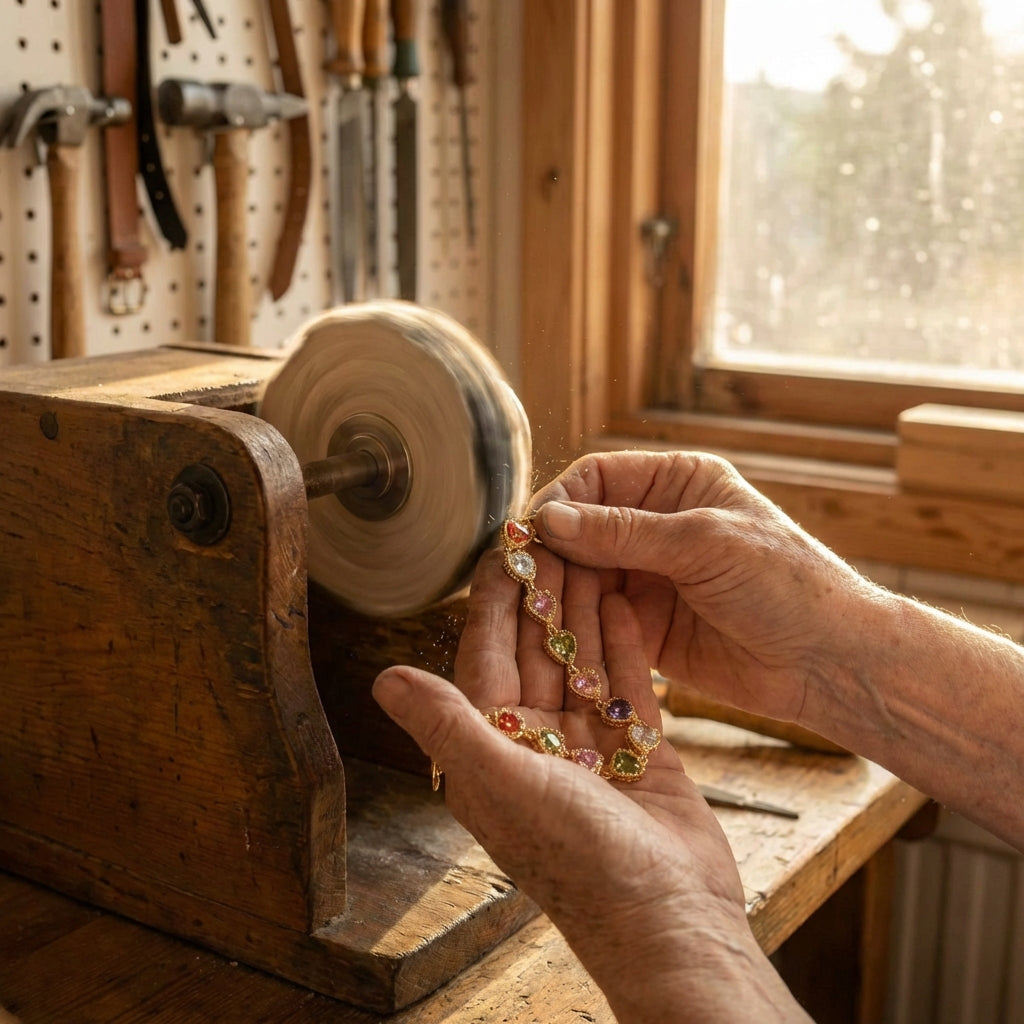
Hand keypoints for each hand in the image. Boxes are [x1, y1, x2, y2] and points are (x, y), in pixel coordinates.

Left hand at [373, 540, 801, 1020]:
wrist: (671, 920)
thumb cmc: (581, 863)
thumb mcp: (503, 785)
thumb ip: (446, 726)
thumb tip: (382, 678)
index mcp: (495, 749)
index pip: (488, 655)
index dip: (495, 598)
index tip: (503, 543)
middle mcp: (536, 744)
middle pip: (538, 650)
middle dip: (545, 591)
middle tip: (557, 532)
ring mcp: (591, 746)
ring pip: (583, 660)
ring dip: (587, 607)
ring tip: (595, 550)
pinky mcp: (638, 753)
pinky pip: (628, 685)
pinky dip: (626, 644)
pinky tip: (627, 599)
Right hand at [530, 451, 882, 726]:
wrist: (829, 662)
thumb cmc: (786, 584)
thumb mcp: (703, 544)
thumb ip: (623, 533)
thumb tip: (548, 519)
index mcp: (676, 484)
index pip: (596, 479)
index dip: (560, 503)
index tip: (532, 534)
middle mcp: (657, 525)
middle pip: (580, 530)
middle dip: (553, 555)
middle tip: (524, 582)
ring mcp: (649, 576)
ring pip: (580, 577)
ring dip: (559, 595)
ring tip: (538, 615)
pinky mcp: (645, 626)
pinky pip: (595, 620)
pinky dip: (576, 628)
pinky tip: (560, 640)